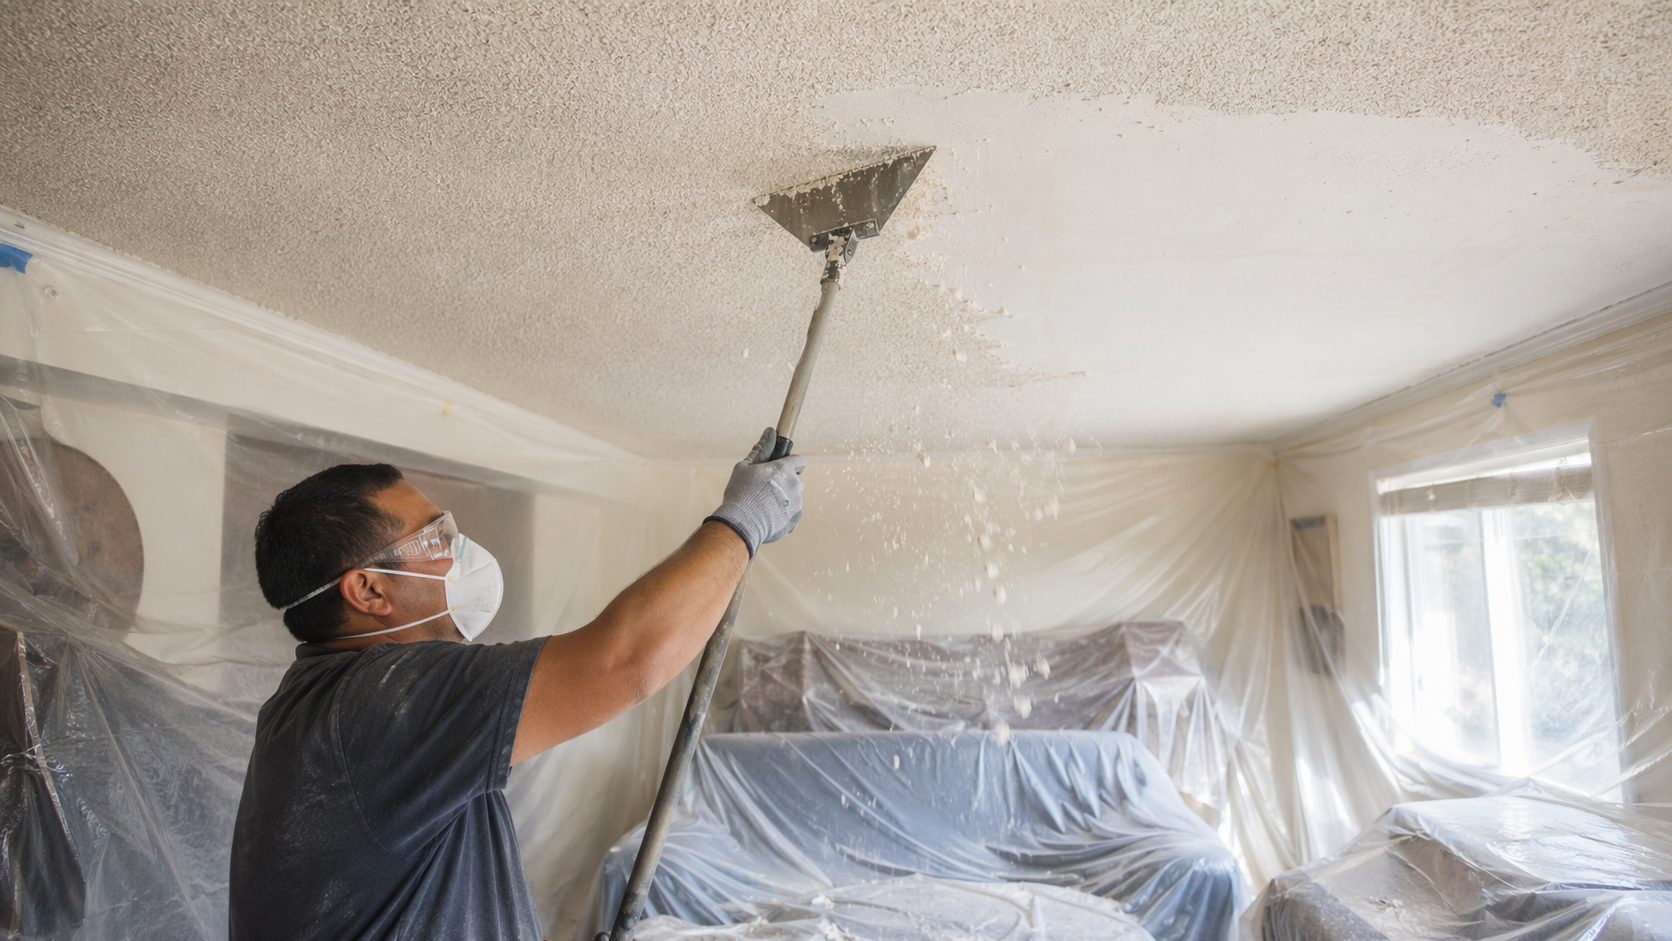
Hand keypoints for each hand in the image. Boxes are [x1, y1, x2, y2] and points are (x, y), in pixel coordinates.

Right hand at [705, 428, 804, 555]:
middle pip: (796, 479)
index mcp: (784, 469)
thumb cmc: (740, 494)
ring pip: (794, 497)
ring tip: (763, 505)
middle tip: (765, 489)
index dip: (789, 463)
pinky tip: (768, 516)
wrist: (740, 524)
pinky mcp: (795, 520)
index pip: (798, 460)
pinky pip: (792, 514)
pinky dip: (783, 515)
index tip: (779, 469)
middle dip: (784, 482)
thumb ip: (761, 450)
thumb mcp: (745, 467)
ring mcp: (797, 503)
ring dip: (783, 499)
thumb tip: (770, 432)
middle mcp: (794, 485)